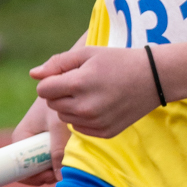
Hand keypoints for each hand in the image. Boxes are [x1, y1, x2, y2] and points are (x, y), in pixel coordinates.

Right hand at [11, 92, 66, 186]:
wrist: (65, 85)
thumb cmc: (59, 101)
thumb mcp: (59, 126)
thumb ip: (59, 150)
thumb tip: (60, 177)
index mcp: (20, 137)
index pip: (18, 167)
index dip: (32, 177)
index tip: (49, 176)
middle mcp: (25, 142)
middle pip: (31, 169)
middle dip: (46, 174)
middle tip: (62, 171)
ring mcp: (37, 142)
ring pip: (43, 166)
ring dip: (55, 169)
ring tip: (68, 162)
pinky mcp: (49, 141)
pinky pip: (51, 158)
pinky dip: (60, 161)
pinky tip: (71, 157)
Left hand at [30, 40, 159, 139]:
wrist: (153, 79)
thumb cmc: (118, 61)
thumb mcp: (88, 53)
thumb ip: (57, 63)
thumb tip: (33, 75)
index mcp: (79, 84)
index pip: (44, 90)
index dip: (51, 81)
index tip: (66, 76)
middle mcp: (85, 107)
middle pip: (52, 104)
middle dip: (60, 93)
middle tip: (80, 83)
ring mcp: (95, 123)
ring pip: (64, 117)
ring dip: (70, 106)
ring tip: (91, 93)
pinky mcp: (104, 133)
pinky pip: (79, 128)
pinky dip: (83, 118)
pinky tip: (99, 105)